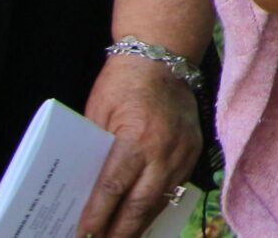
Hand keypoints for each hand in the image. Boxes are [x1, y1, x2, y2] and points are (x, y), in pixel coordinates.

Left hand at [78, 53, 199, 237]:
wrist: (163, 57)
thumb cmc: (122, 84)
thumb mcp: (97, 117)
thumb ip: (96, 153)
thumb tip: (84, 193)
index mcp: (137, 137)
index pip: (113, 189)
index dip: (96, 217)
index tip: (83, 236)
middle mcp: (165, 149)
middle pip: (140, 204)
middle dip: (119, 232)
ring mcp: (184, 151)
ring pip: (161, 201)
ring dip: (139, 225)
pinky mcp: (194, 150)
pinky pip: (175, 187)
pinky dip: (157, 206)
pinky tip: (142, 219)